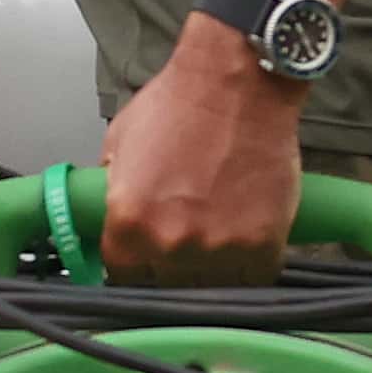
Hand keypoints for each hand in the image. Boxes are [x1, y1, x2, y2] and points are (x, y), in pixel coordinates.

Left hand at [98, 24, 303, 278]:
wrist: (238, 81)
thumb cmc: (179, 102)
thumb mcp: (120, 141)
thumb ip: (114, 189)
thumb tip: (110, 214)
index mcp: (127, 222)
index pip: (123, 277)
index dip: (136, 269)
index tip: (147, 264)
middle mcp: (168, 243)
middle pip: (166, 289)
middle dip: (173, 272)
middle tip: (187, 250)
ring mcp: (217, 248)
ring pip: (210, 291)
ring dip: (213, 275)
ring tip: (218, 247)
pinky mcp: (261, 244)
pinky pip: (253, 280)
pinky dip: (251, 268)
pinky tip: (247, 246)